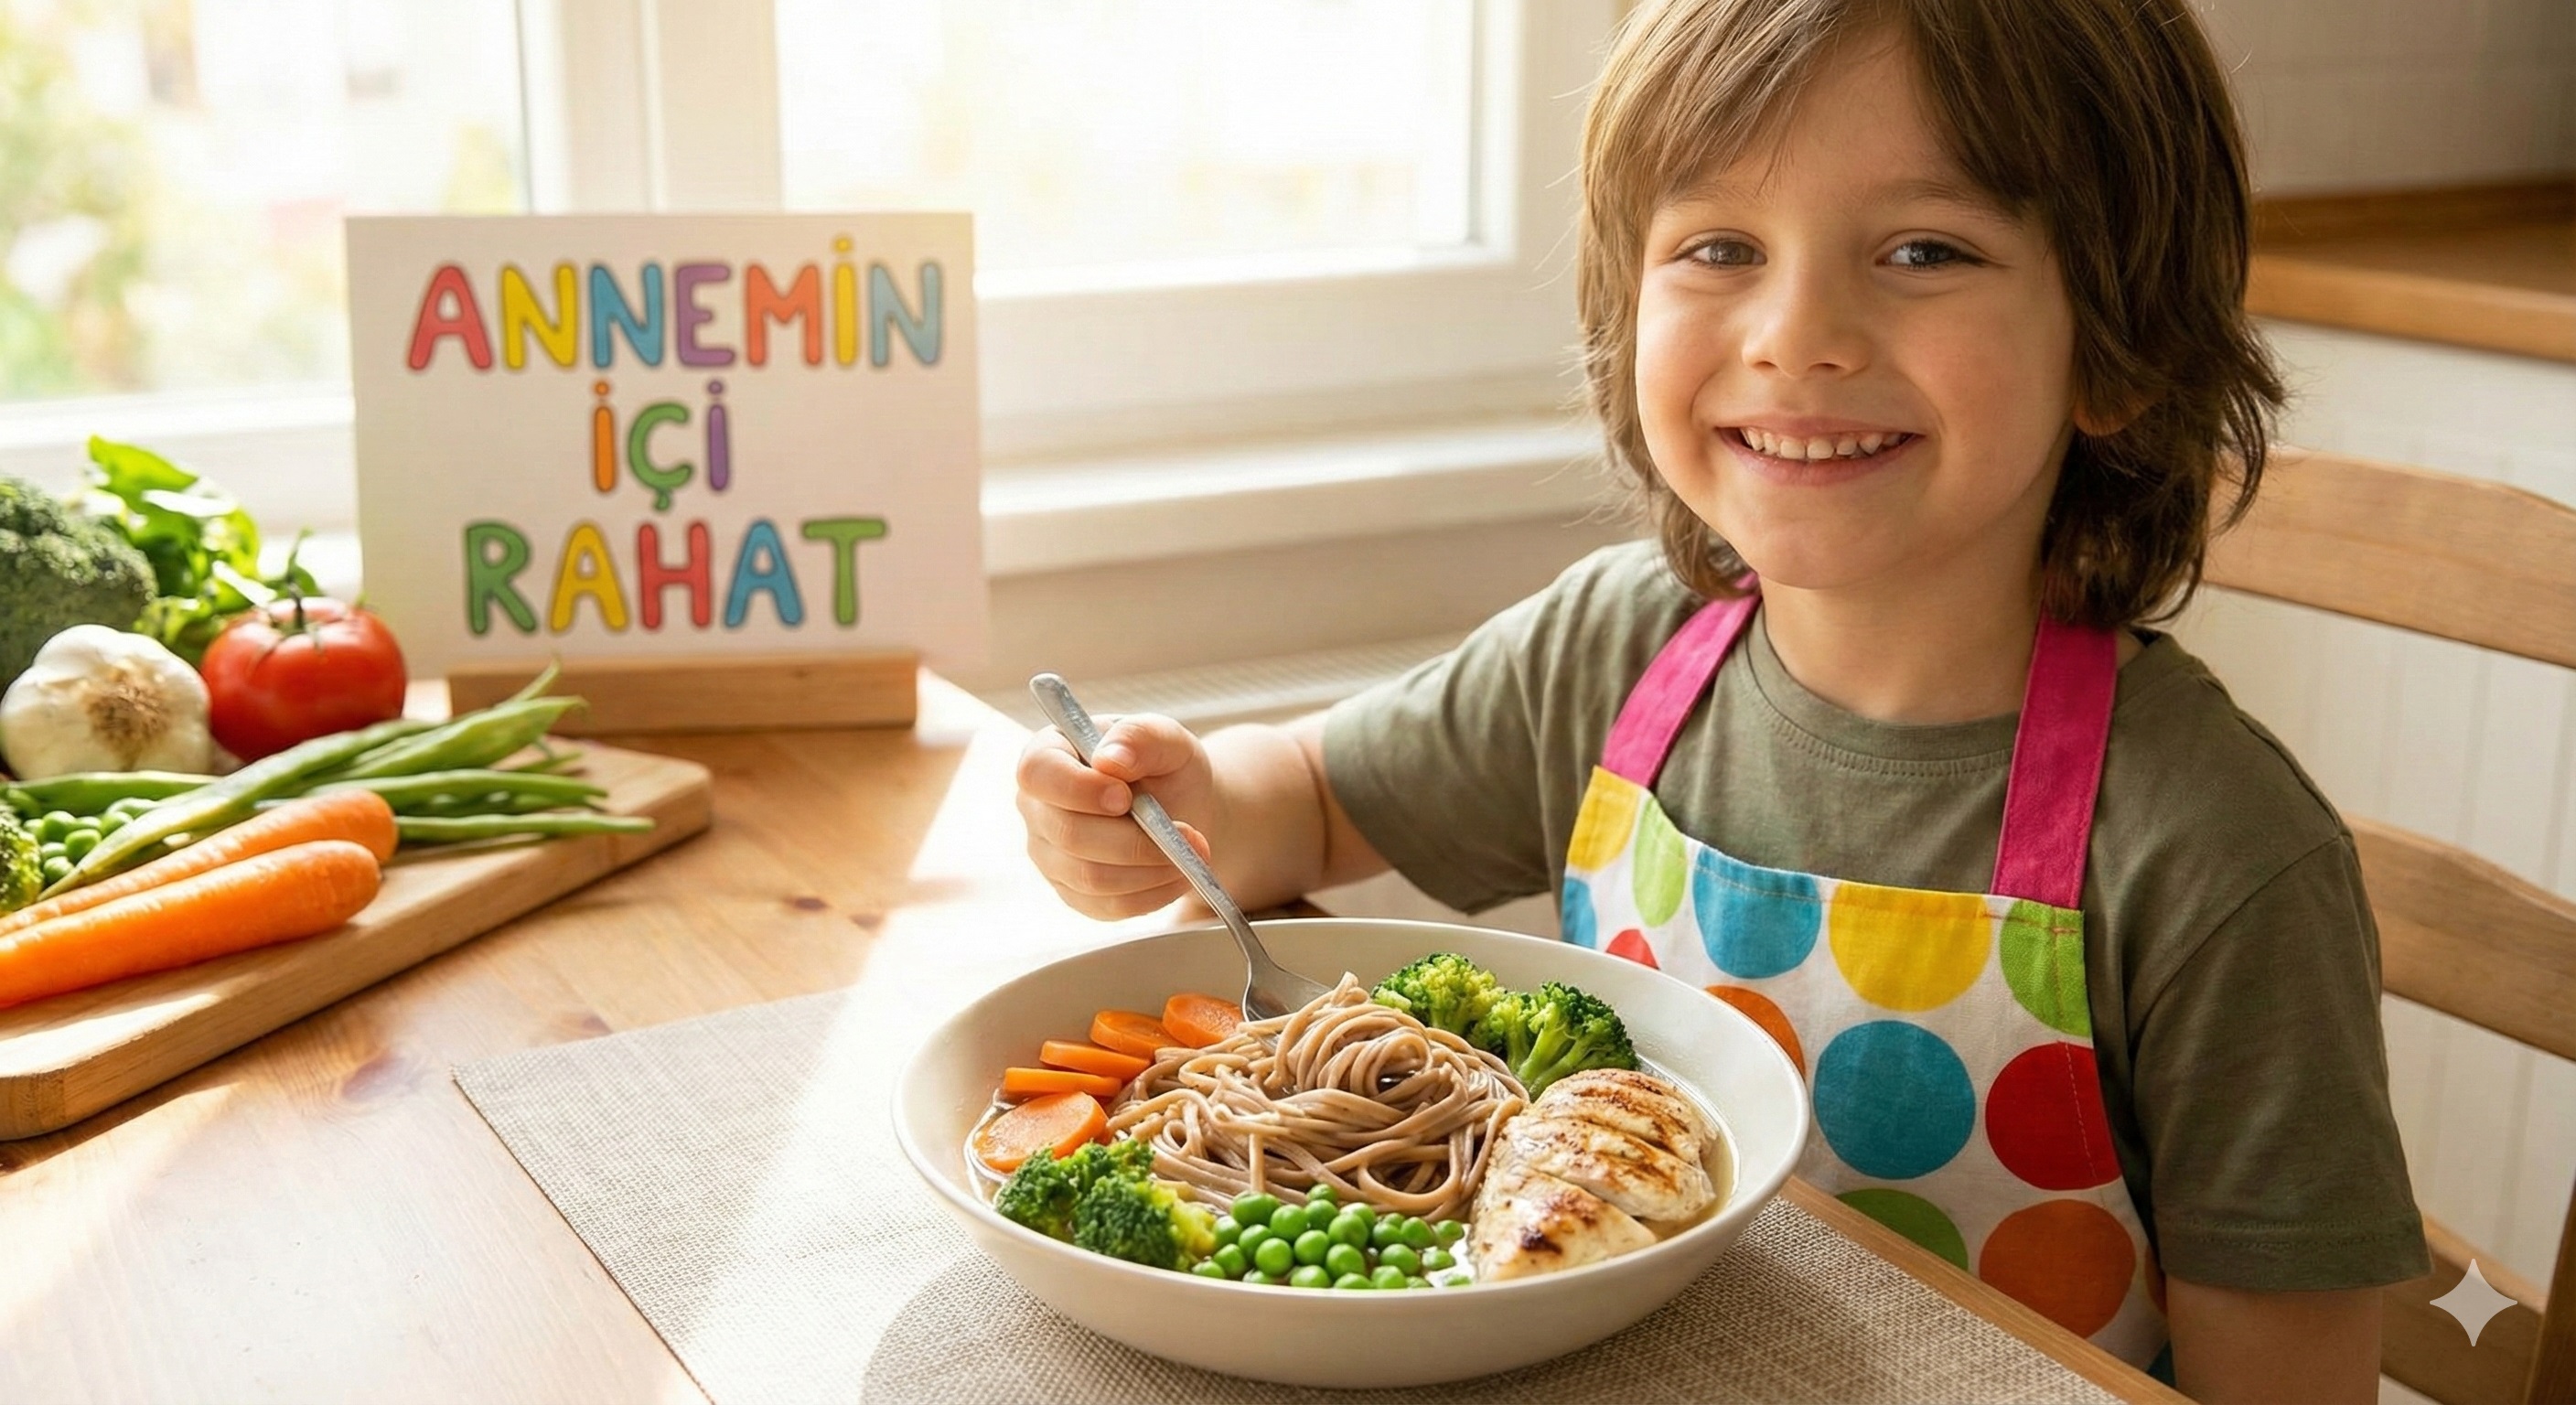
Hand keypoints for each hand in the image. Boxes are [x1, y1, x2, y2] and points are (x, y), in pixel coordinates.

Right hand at [1016, 712, 1223, 918]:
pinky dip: (1153, 893)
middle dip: (1133, 839)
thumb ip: (1141, 736)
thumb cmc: (1166, 767)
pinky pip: (1108, 905)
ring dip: (1150, 869)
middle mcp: (1038, 808)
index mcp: (1048, 755)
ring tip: (1191, 852)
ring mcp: (1051, 855)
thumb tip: (1110, 759)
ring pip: (1090, 877)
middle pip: (1068, 834)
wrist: (1185, 809)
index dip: (1078, 790)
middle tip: (1186, 833)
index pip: (1037, 774)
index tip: (1125, 797)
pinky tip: (1179, 873)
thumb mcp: (1167, 738)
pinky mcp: (1075, 893)